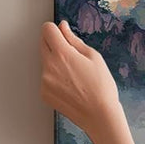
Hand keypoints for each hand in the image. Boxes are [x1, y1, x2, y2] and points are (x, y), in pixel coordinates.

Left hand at [40, 20, 125, 141]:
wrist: (100, 116)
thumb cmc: (101, 87)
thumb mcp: (93, 57)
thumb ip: (73, 40)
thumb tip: (63, 27)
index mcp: (62, 53)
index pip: (47, 29)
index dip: (55, 29)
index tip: (62, 35)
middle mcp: (49, 66)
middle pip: (42, 43)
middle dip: (54, 44)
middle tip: (71, 56)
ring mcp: (44, 81)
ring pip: (45, 62)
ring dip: (55, 62)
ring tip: (74, 76)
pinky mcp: (44, 93)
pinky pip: (46, 78)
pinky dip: (54, 79)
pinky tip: (70, 87)